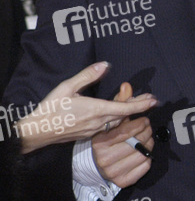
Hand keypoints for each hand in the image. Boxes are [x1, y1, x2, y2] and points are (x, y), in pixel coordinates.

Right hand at [15, 62, 156, 153]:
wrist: (36, 132)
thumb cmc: (50, 109)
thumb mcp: (67, 87)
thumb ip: (87, 76)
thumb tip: (104, 65)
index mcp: (96, 110)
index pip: (125, 108)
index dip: (141, 104)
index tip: (153, 100)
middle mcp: (98, 122)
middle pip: (124, 115)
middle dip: (138, 107)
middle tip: (150, 100)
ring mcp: (93, 130)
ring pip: (116, 122)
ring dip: (127, 114)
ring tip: (135, 105)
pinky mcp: (87, 135)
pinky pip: (107, 127)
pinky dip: (116, 120)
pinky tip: (115, 115)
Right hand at [91, 94, 153, 188]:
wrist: (88, 164)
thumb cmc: (101, 137)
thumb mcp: (103, 118)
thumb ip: (118, 102)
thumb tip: (127, 85)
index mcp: (99, 141)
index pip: (127, 130)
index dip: (141, 123)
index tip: (146, 118)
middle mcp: (104, 158)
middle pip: (138, 141)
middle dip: (147, 131)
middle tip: (147, 127)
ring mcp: (112, 171)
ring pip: (143, 153)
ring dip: (149, 144)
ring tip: (146, 138)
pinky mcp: (121, 181)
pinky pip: (144, 167)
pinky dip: (147, 158)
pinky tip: (142, 152)